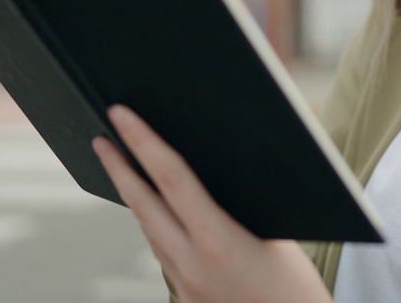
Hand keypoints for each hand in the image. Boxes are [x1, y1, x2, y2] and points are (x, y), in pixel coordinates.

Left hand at [93, 105, 332, 302]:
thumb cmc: (300, 290)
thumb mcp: (281, 236)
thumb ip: (243, 205)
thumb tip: (213, 171)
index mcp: (219, 241)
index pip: (170, 177)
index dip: (143, 141)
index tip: (120, 115)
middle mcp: (192, 264)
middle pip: (142, 205)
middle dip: (118, 167)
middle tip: (100, 137)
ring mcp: (184, 287)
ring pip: (148, 230)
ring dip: (133, 196)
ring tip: (120, 166)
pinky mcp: (186, 301)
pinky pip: (162, 253)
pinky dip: (155, 225)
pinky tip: (155, 211)